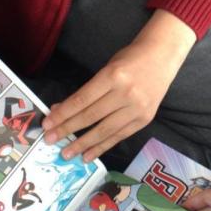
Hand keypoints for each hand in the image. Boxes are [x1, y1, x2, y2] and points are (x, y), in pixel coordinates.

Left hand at [42, 10, 195, 161]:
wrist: (163, 55)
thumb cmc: (131, 58)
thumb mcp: (107, 68)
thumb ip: (88, 90)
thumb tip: (62, 110)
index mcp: (113, 76)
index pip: (82, 100)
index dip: (63, 114)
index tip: (47, 124)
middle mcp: (126, 93)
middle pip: (91, 116)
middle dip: (68, 129)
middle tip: (50, 140)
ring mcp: (137, 108)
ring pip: (105, 130)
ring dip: (83, 144)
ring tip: (67, 154)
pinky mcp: (145, 119)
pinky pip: (119, 136)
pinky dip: (102, 146)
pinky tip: (88, 154)